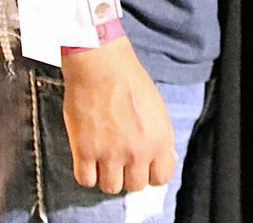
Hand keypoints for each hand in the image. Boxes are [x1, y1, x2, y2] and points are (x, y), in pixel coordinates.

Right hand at [62, 37, 176, 194]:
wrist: (101, 64)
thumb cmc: (130, 80)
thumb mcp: (157, 108)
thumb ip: (161, 137)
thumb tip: (167, 159)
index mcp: (159, 140)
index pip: (161, 178)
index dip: (151, 171)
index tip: (143, 164)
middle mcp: (137, 151)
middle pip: (135, 186)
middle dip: (129, 173)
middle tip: (121, 156)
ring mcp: (110, 154)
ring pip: (111, 188)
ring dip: (107, 174)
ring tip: (104, 156)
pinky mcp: (85, 151)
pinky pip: (86, 180)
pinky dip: (87, 172)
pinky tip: (89, 155)